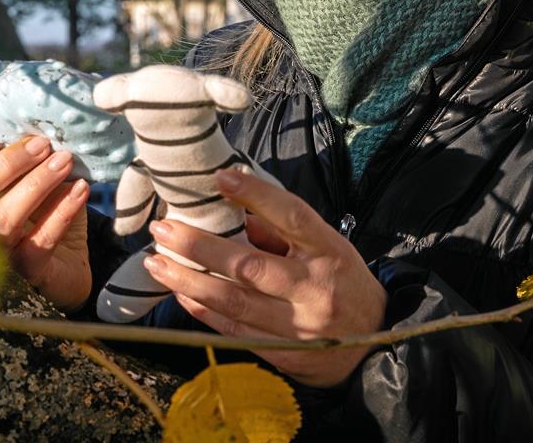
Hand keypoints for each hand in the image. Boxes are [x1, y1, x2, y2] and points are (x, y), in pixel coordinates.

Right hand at [0, 135, 90, 311]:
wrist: (70, 266)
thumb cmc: (49, 217)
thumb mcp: (41, 183)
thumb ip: (31, 160)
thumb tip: (34, 128)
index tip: (4, 131)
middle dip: (11, 163)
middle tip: (43, 143)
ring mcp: (1, 251)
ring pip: (6, 219)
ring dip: (37, 185)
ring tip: (64, 160)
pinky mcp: (29, 270)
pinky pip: (41, 241)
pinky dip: (62, 212)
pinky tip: (80, 190)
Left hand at [143, 169, 386, 387]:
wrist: (375, 345)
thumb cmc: (343, 284)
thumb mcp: (328, 247)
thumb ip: (282, 231)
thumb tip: (233, 209)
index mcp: (330, 251)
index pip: (292, 216)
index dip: (255, 196)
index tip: (219, 178)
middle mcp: (314, 287)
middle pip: (249, 265)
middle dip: (200, 247)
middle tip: (164, 230)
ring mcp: (299, 325)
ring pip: (234, 302)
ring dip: (189, 281)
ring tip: (157, 262)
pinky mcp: (284, 353)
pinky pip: (235, 331)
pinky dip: (203, 311)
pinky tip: (180, 293)